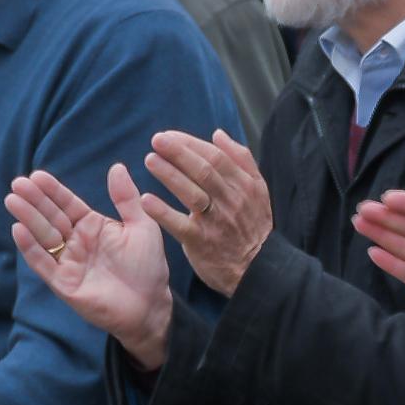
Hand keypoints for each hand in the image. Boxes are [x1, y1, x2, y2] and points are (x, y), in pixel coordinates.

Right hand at [6, 164, 173, 369]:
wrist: (151, 305)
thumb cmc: (148, 266)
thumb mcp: (142, 226)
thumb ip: (126, 198)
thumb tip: (116, 166)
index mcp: (92, 226)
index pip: (67, 204)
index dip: (52, 190)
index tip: (37, 175)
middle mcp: (77, 242)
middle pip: (51, 217)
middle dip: (34, 200)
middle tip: (18, 183)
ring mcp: (69, 262)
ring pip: (43, 236)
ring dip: (28, 218)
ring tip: (13, 200)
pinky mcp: (64, 284)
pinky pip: (43, 263)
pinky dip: (30, 247)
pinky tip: (18, 229)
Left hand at [140, 129, 273, 297]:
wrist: (257, 269)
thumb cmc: (252, 225)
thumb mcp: (258, 190)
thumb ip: (241, 160)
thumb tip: (218, 134)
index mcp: (244, 185)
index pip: (215, 157)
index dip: (191, 144)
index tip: (169, 136)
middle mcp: (231, 200)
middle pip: (203, 171)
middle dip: (179, 153)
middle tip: (157, 140)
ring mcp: (216, 222)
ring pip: (192, 193)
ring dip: (169, 175)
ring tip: (150, 160)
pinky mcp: (201, 242)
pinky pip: (180, 225)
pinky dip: (163, 212)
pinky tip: (146, 200)